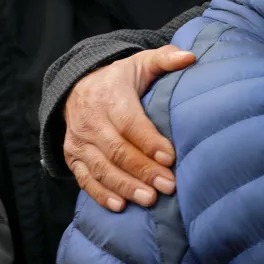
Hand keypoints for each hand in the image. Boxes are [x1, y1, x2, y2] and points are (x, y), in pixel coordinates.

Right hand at [63, 46, 194, 211]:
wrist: (78, 87)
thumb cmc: (121, 79)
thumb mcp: (141, 62)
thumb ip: (165, 59)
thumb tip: (190, 57)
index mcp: (109, 96)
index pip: (129, 122)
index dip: (149, 141)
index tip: (171, 156)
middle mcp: (91, 120)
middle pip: (117, 150)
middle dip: (143, 170)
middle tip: (169, 186)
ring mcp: (79, 141)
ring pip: (101, 168)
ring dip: (125, 186)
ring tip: (150, 200)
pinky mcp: (73, 157)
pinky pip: (85, 179)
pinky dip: (101, 194)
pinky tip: (120, 206)